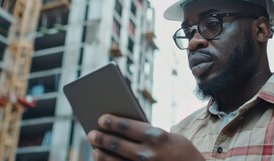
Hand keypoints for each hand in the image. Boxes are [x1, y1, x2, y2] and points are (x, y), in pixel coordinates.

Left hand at [87, 114, 204, 160]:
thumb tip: (124, 129)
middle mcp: (148, 153)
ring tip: (95, 150)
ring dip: (101, 155)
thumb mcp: (171, 137)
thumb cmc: (182, 151)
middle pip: (117, 143)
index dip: (111, 122)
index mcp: (156, 136)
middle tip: (91, 134)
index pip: (127, 126)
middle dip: (101, 138)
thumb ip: (149, 133)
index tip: (101, 119)